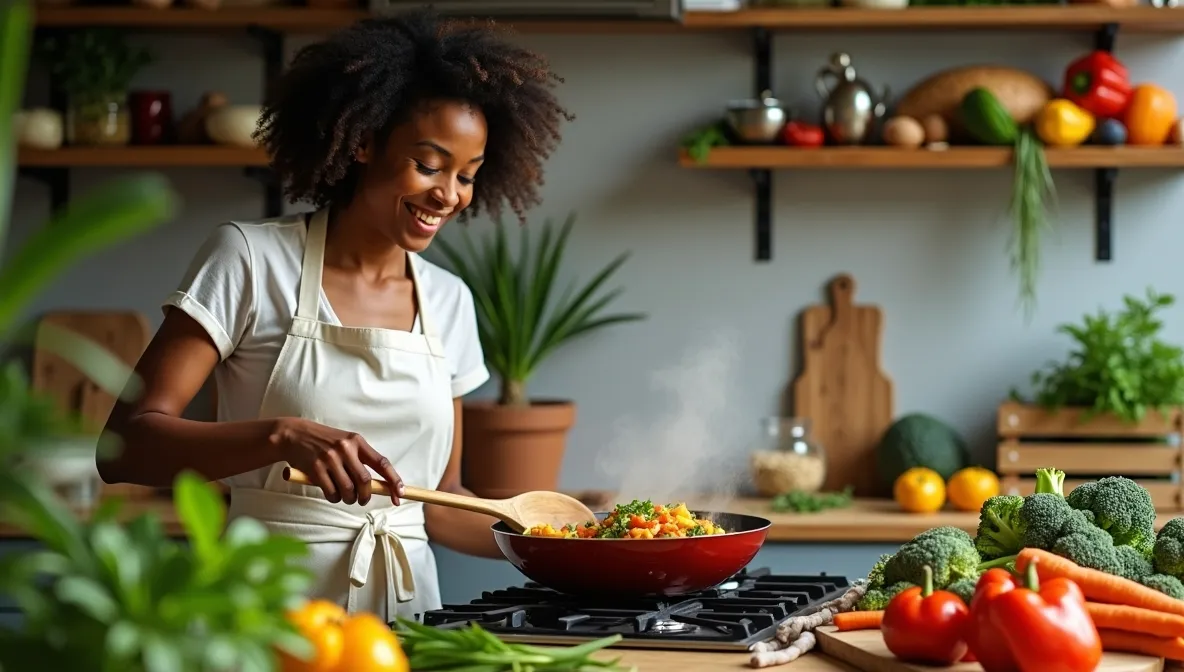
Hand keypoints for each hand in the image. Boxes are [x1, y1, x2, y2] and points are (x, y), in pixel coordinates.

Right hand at [271, 417, 403, 505]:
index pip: (382, 463)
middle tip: (361, 500)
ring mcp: (330, 459)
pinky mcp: (316, 469)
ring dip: (349, 499)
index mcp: (357, 441)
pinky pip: (332, 492)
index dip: (394, 481)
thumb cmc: (324, 442)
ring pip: (348, 490)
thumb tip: (379, 484)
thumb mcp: (345, 442)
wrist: (295, 435)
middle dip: (366, 496)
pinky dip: (334, 498)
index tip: (400, 494)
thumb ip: (360, 459)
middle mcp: (345, 449)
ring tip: (345, 497)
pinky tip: (332, 494)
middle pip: (364, 482)